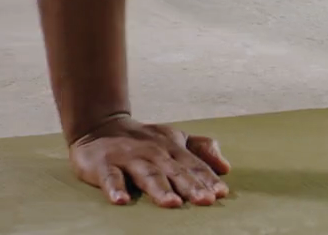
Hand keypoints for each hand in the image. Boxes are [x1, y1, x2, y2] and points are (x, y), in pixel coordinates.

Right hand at [67, 114, 231, 207]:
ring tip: (172, 203)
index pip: (193, 165)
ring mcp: (128, 158)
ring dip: (160, 189)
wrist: (101, 125)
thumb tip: (226, 167)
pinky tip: (121, 201)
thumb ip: (201, 150)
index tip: (220, 193)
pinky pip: (110, 178)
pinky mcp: (103, 165)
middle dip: (191, 186)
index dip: (207, 178)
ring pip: (147, 174)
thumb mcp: (175, 138)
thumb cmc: (144, 139)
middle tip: (205, 201)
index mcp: (172, 148)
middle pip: (175, 172)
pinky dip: (115, 189)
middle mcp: (153, 153)